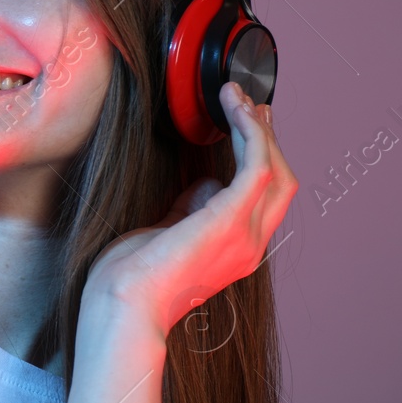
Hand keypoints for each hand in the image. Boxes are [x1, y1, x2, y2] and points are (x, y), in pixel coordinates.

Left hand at [81, 81, 297, 340]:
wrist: (121, 305)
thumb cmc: (131, 277)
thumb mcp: (166, 235)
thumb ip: (188, 212)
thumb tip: (200, 188)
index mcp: (236, 251)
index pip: (265, 198)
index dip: (260, 158)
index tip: (245, 125)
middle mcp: (250, 245)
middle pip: (280, 181)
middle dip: (266, 139)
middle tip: (247, 104)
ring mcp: (245, 236)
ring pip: (273, 169)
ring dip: (257, 129)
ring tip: (235, 97)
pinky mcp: (229, 221)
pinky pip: (255, 166)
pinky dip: (249, 133)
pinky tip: (234, 110)